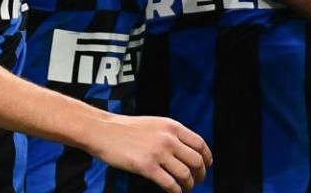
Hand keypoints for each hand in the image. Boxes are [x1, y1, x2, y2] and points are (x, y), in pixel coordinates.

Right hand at [91, 115, 211, 192]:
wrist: (103, 130)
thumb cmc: (126, 129)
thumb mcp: (155, 124)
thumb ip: (171, 134)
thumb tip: (186, 149)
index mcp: (172, 126)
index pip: (199, 143)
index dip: (207, 157)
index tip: (207, 165)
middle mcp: (168, 138)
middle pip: (196, 160)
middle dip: (200, 173)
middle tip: (198, 180)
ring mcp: (158, 153)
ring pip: (185, 174)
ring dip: (189, 184)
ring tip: (186, 188)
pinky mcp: (146, 167)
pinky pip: (169, 183)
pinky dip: (175, 191)